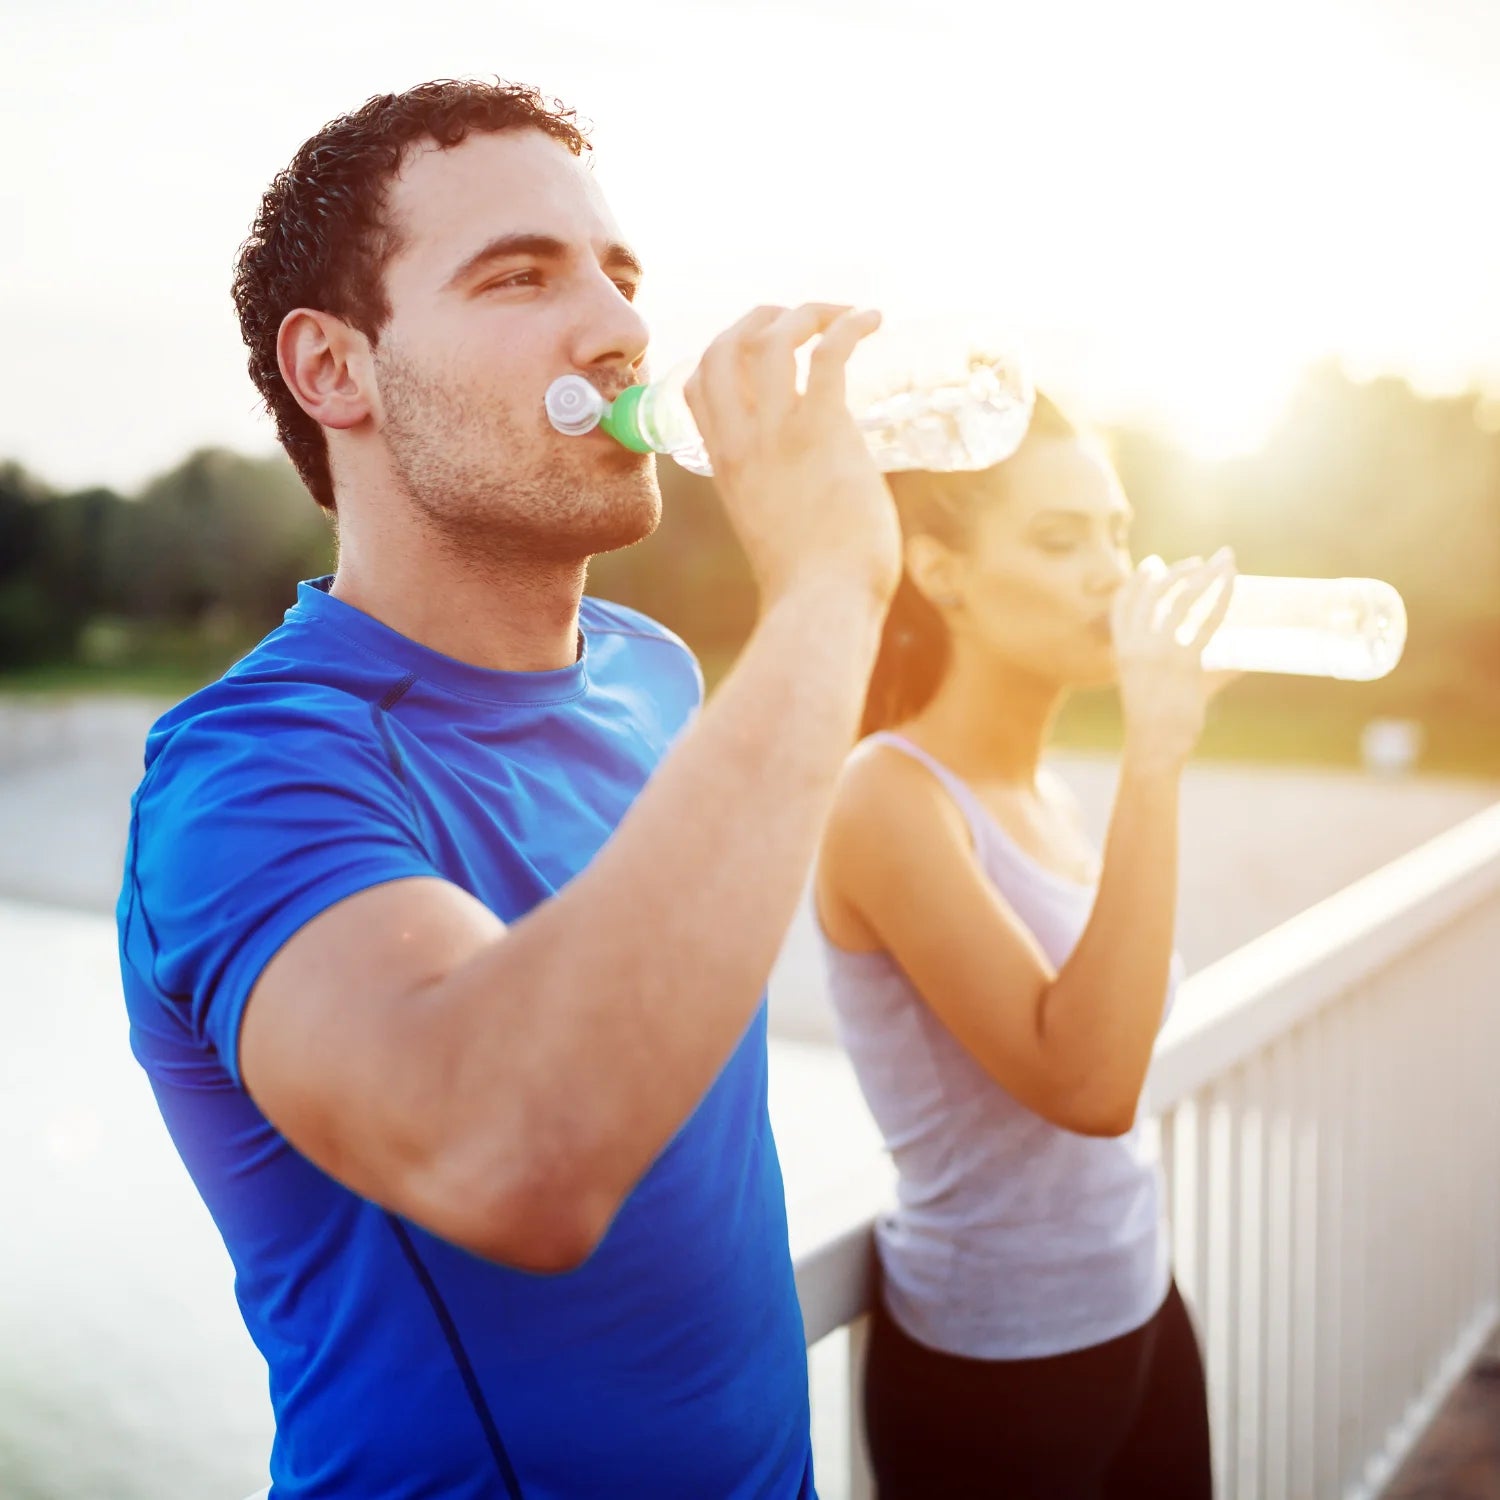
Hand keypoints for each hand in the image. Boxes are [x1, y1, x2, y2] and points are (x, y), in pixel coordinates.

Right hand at [683, 304, 901, 609]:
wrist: (822, 605)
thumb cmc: (809, 585)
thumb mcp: (772, 529)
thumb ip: (780, 497)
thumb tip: (821, 493)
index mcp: (725, 464)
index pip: (696, 385)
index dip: (721, 352)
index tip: (759, 348)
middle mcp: (741, 440)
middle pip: (723, 346)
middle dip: (760, 318)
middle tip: (801, 319)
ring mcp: (778, 432)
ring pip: (772, 337)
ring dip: (807, 312)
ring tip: (841, 314)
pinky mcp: (823, 429)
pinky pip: (829, 352)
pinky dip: (850, 324)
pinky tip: (872, 319)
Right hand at [1111, 549, 1237, 773]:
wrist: (1154, 747)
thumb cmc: (1159, 721)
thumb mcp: (1161, 686)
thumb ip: (1199, 666)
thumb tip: (1242, 658)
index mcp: (1123, 649)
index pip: (1123, 602)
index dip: (1138, 579)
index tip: (1156, 562)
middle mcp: (1137, 646)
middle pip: (1154, 592)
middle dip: (1181, 569)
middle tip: (1206, 559)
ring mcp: (1159, 653)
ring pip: (1180, 600)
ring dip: (1205, 575)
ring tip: (1226, 563)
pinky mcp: (1183, 663)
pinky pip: (1206, 622)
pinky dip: (1221, 599)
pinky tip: (1233, 586)